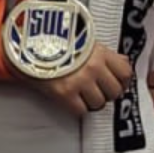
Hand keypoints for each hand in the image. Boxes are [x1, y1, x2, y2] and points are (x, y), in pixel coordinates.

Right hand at [15, 42, 133, 117]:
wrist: (28, 46)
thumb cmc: (54, 42)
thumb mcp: (85, 41)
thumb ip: (105, 53)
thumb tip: (123, 62)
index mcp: (99, 53)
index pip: (125, 72)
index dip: (123, 81)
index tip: (117, 84)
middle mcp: (93, 67)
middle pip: (114, 92)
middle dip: (107, 93)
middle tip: (98, 90)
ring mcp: (79, 81)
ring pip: (99, 104)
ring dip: (92, 102)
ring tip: (83, 95)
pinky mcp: (65, 94)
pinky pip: (81, 111)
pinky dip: (78, 108)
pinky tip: (72, 99)